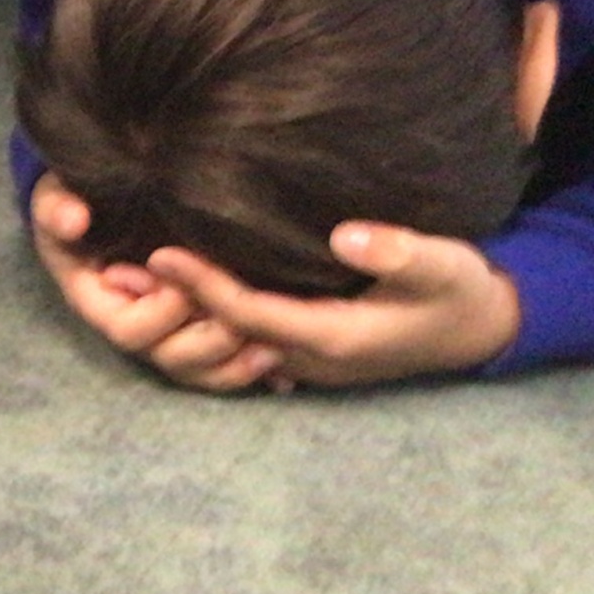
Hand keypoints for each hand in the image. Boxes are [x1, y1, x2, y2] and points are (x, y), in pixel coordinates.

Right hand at [30, 174, 286, 392]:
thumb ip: (56, 207)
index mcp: (98, 301)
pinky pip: (219, 367)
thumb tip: (74, 220)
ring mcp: (163, 333)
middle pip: (169, 359)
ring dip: (235, 364)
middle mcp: (131, 324)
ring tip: (274, 348)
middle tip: (244, 315)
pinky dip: (249, 372)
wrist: (99, 198)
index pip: (129, 329)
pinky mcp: (192, 330)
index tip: (187, 279)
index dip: (164, 312)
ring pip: (198, 371)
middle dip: (210, 342)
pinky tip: (283, 376)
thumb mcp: (56, 195)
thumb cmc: (78, 196)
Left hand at [143, 224, 521, 388]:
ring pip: (229, 338)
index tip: (160, 253)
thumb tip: (343, 234)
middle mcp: (309, 357)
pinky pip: (244, 335)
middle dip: (173, 305)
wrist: (481, 328)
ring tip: (126, 278)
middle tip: (113, 272)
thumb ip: (399, 250)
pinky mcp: (306, 348)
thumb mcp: (445, 264)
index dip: (203, 285)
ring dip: (181, 312)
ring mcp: (305, 359)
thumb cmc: (461, 290)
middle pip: (225, 332)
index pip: (250, 312)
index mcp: (333, 338)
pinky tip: (174, 291)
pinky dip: (207, 314)